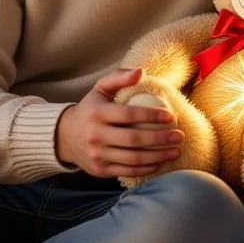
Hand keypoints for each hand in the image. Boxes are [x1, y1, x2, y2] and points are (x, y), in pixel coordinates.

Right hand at [55, 68, 184, 177]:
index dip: (151, 116)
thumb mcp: (100, 88)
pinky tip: (160, 162)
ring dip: (158, 156)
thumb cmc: (91, 109)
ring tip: (175, 151)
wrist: (64, 136)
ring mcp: (97, 154)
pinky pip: (128, 170)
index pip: (128, 115)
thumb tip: (141, 72)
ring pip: (133, 158)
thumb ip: (120, 77)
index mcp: (97, 113)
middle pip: (134, 139)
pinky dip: (147, 168)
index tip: (170, 116)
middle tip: (179, 136)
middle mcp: (95, 135)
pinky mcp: (100, 169)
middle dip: (161, 139)